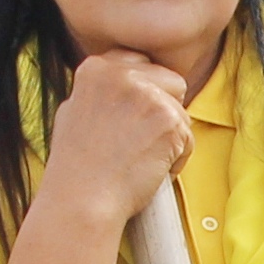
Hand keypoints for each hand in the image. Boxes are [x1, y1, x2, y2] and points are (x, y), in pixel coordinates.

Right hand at [41, 50, 199, 234]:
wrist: (82, 200)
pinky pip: (188, 138)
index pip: (141, 63)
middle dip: (164, 110)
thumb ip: (102, 91)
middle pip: (171, 81)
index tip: (132, 120)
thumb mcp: (75, 112)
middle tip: (139, 142)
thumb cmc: (76, 167)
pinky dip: (175, 159)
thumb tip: (125, 82)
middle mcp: (122, 74)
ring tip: (139, 160)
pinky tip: (148, 170)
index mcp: (97, 68)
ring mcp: (148, 95)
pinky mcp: (168, 120)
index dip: (145, 93)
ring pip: (182, 112)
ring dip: (170, 138)